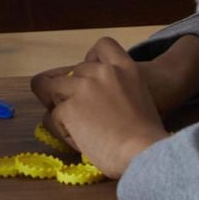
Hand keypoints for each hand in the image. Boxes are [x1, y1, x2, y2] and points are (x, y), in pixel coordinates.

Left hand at [31, 32, 198, 147]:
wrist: (146, 154)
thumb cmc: (148, 136)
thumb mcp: (139, 97)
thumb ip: (115, 88)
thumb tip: (89, 98)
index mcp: (124, 67)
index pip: (102, 45)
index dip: (91, 60)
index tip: (92, 78)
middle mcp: (100, 72)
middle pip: (69, 74)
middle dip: (71, 93)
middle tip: (86, 118)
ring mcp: (81, 88)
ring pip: (51, 91)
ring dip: (61, 109)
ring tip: (80, 129)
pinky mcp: (67, 109)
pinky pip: (50, 119)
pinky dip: (61, 131)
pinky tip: (80, 142)